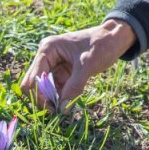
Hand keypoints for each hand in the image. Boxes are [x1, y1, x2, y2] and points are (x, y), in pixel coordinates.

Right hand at [20, 18, 136, 109]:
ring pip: (44, 89)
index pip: (33, 78)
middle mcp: (46, 57)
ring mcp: (54, 65)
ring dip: (51, 100)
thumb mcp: (88, 65)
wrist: (115, 38)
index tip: (53, 108)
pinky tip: (69, 104)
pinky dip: (59, 98)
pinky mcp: (62, 72)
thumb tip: (62, 109)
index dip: (39, 95)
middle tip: (58, 111)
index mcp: (48, 49)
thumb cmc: (101, 44)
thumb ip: (74, 86)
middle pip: (34, 84)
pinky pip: (55, 89)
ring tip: (65, 109)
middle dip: (43, 99)